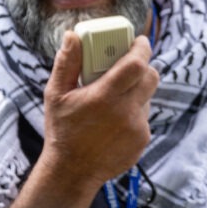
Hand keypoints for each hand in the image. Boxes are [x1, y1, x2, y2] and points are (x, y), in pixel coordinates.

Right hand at [41, 31, 157, 192]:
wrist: (72, 172)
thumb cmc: (62, 130)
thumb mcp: (56, 95)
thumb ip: (66, 63)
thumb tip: (73, 35)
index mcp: (105, 97)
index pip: (136, 64)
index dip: (142, 48)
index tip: (139, 41)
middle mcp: (126, 112)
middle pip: (151, 77)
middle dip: (143, 66)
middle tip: (129, 64)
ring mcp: (138, 128)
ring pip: (148, 97)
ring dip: (137, 91)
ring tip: (114, 97)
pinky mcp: (142, 140)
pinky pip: (144, 116)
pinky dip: (134, 112)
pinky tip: (115, 119)